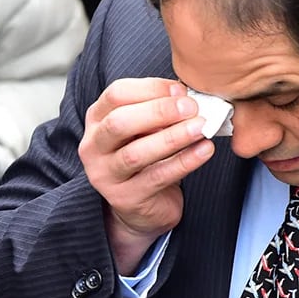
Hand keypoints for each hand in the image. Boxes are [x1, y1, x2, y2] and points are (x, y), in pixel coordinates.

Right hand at [78, 78, 214, 273]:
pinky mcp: (125, 198)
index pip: (116, 95)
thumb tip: (184, 93)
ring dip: (172, 137)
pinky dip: (184, 162)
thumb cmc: (147, 158)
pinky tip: (204, 150)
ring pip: (136, 154)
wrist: (141, 208)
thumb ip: (158, 110)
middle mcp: (93, 147)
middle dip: (158, 112)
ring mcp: (105, 175)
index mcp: (97, 120)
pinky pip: (157, 177)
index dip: (150, 89)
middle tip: (191, 108)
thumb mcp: (146, 129)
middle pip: (119, 123)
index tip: (181, 90)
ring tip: (201, 127)